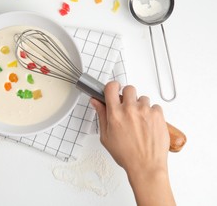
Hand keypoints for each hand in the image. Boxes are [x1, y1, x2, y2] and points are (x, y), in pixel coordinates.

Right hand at [91, 81, 174, 205]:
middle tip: (127, 108)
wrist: (146, 166)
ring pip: (143, 98)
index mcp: (115, 114)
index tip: (113, 90)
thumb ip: (101, 116)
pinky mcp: (158, 115)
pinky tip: (148, 125)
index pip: (111, 87)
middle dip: (127, 96)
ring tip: (139, 121)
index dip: (112, 87)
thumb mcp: (106, 136)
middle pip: (129, 89)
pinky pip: (155, 106)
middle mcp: (130, 109)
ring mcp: (145, 111)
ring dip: (140, 106)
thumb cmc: (126, 154)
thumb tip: (96, 102)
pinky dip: (152, 113)